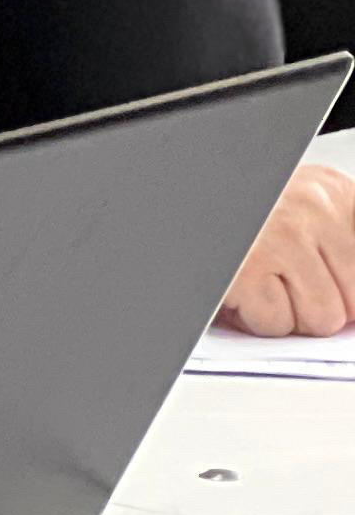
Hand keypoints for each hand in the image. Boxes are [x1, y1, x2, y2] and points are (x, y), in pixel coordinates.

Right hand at [224, 164, 354, 337]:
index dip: (345, 288)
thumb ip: (339, 247)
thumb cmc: (239, 220)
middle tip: (284, 285)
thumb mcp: (303, 213)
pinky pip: (276, 324)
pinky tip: (241, 291)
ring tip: (263, 286)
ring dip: (288, 315)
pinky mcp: (247, 270)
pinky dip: (255, 319)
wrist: (177, 203)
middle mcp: (312, 208)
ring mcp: (281, 238)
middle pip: (354, 300)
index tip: (318, 281)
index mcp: (331, 190)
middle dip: (318, 306)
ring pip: (321, 319)